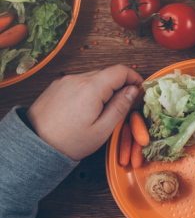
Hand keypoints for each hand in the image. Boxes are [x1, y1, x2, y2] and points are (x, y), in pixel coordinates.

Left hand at [26, 65, 142, 159]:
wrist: (33, 146)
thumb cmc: (68, 142)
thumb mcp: (102, 130)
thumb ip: (120, 107)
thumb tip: (133, 90)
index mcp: (91, 88)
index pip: (121, 70)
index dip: (134, 77)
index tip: (138, 90)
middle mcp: (77, 79)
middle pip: (107, 73)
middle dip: (119, 85)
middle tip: (122, 104)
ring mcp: (64, 81)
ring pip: (92, 78)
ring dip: (102, 88)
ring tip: (101, 110)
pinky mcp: (55, 87)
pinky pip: (78, 83)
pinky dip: (87, 90)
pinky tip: (83, 109)